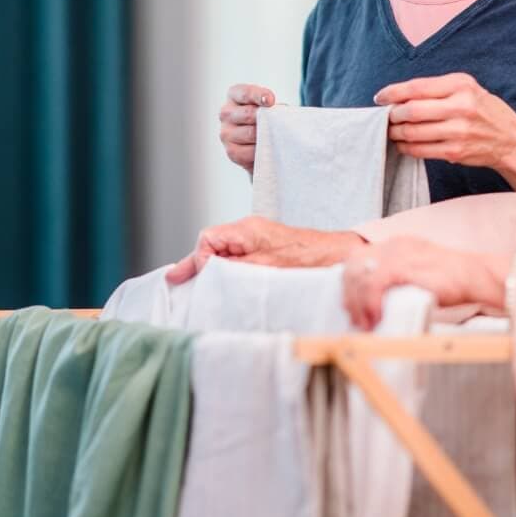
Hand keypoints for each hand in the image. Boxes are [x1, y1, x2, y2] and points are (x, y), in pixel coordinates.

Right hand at [165, 215, 364, 283]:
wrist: (337, 256)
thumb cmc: (307, 260)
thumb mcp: (264, 267)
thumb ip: (232, 267)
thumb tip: (205, 269)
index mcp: (247, 229)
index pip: (208, 238)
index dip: (199, 259)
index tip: (200, 278)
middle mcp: (249, 231)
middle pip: (212, 244)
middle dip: (197, 264)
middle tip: (178, 281)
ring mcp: (257, 239)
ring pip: (224, 253)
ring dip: (212, 269)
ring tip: (197, 287)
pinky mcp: (266, 250)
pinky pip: (238, 258)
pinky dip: (227, 270)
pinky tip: (223, 285)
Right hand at [219, 83, 275, 174]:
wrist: (263, 140)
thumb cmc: (268, 117)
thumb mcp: (270, 105)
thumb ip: (271, 105)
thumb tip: (277, 112)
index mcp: (235, 95)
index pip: (245, 93)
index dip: (259, 96)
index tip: (270, 101)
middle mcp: (226, 113)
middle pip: (248, 114)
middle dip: (265, 119)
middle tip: (277, 123)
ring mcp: (225, 133)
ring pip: (249, 133)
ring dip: (265, 136)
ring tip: (275, 136)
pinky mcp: (231, 152)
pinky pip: (247, 152)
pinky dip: (261, 151)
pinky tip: (268, 148)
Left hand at [342, 236, 509, 330]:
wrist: (475, 276)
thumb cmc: (451, 280)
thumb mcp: (417, 272)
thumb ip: (397, 278)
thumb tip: (375, 298)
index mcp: (397, 243)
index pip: (359, 257)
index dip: (350, 282)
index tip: (351, 304)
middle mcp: (395, 244)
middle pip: (354, 265)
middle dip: (349, 294)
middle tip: (356, 318)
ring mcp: (399, 253)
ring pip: (361, 275)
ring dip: (357, 303)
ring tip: (365, 322)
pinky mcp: (406, 266)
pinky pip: (375, 284)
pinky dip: (370, 303)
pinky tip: (375, 317)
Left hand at [375, 73, 515, 193]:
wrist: (510, 139)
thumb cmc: (483, 110)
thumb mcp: (466, 89)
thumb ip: (436, 89)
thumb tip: (398, 97)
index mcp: (461, 85)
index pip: (417, 87)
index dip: (393, 93)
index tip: (380, 98)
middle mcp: (461, 106)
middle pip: (412, 111)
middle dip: (393, 115)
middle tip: (387, 117)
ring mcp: (458, 131)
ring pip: (413, 132)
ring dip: (397, 133)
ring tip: (393, 130)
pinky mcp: (455, 151)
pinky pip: (421, 150)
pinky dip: (407, 148)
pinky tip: (404, 144)